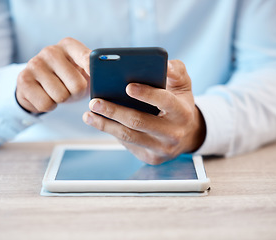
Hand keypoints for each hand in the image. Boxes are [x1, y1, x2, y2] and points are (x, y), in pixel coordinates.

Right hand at [16, 37, 90, 112]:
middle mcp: (50, 51)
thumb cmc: (67, 79)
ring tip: (57, 91)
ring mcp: (34, 64)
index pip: (87, 58)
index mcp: (68, 45)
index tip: (97, 80)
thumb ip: (95, 70)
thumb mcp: (82, 71)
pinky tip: (46, 96)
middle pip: (77, 85)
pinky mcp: (23, 80)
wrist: (38, 87)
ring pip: (61, 96)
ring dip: (62, 100)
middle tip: (70, 89)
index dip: (94, 72)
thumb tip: (107, 76)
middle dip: (76, 93)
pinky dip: (49, 106)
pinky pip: (46, 104)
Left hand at [82, 60, 205, 164]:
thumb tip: (163, 64)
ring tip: (88, 114)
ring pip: (129, 136)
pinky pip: (128, 144)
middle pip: (139, 122)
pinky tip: (99, 122)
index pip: (165, 102)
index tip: (127, 86)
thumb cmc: (179, 104)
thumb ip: (176, 71)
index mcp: (183, 113)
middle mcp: (174, 134)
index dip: (146, 94)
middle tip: (94, 101)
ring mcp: (162, 149)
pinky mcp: (151, 158)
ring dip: (105, 125)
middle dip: (114, 111)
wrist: (187, 135)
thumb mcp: (183, 85)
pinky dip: (112, 132)